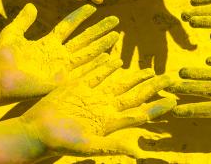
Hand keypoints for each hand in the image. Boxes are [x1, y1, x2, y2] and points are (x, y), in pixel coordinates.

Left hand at [0, 3, 118, 98]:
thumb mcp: (12, 34)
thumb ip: (22, 21)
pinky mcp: (63, 81)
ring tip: (117, 35)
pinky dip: (98, 66)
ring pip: (88, 53)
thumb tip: (31, 6)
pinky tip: (110, 58)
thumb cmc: (1, 60)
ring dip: (103, 45)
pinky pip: (84, 72)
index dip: (80, 16)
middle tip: (115, 19)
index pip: (69, 26)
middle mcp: (59, 55)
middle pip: (84, 38)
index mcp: (48, 43)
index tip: (93, 6)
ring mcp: (62, 68)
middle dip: (100, 29)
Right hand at [20, 60, 175, 156]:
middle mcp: (105, 107)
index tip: (174, 100)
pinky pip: (96, 73)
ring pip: (118, 82)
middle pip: (134, 94)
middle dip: (152, 86)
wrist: (37, 130)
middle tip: (169, 78)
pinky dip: (106, 65)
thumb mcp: (88, 146)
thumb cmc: (62, 143)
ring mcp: (92, 96)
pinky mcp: (78, 86)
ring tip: (149, 70)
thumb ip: (112, 146)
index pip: (139, 112)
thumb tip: (136, 152)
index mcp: (110, 121)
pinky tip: (116, 58)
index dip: (156, 107)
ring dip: (134, 76)